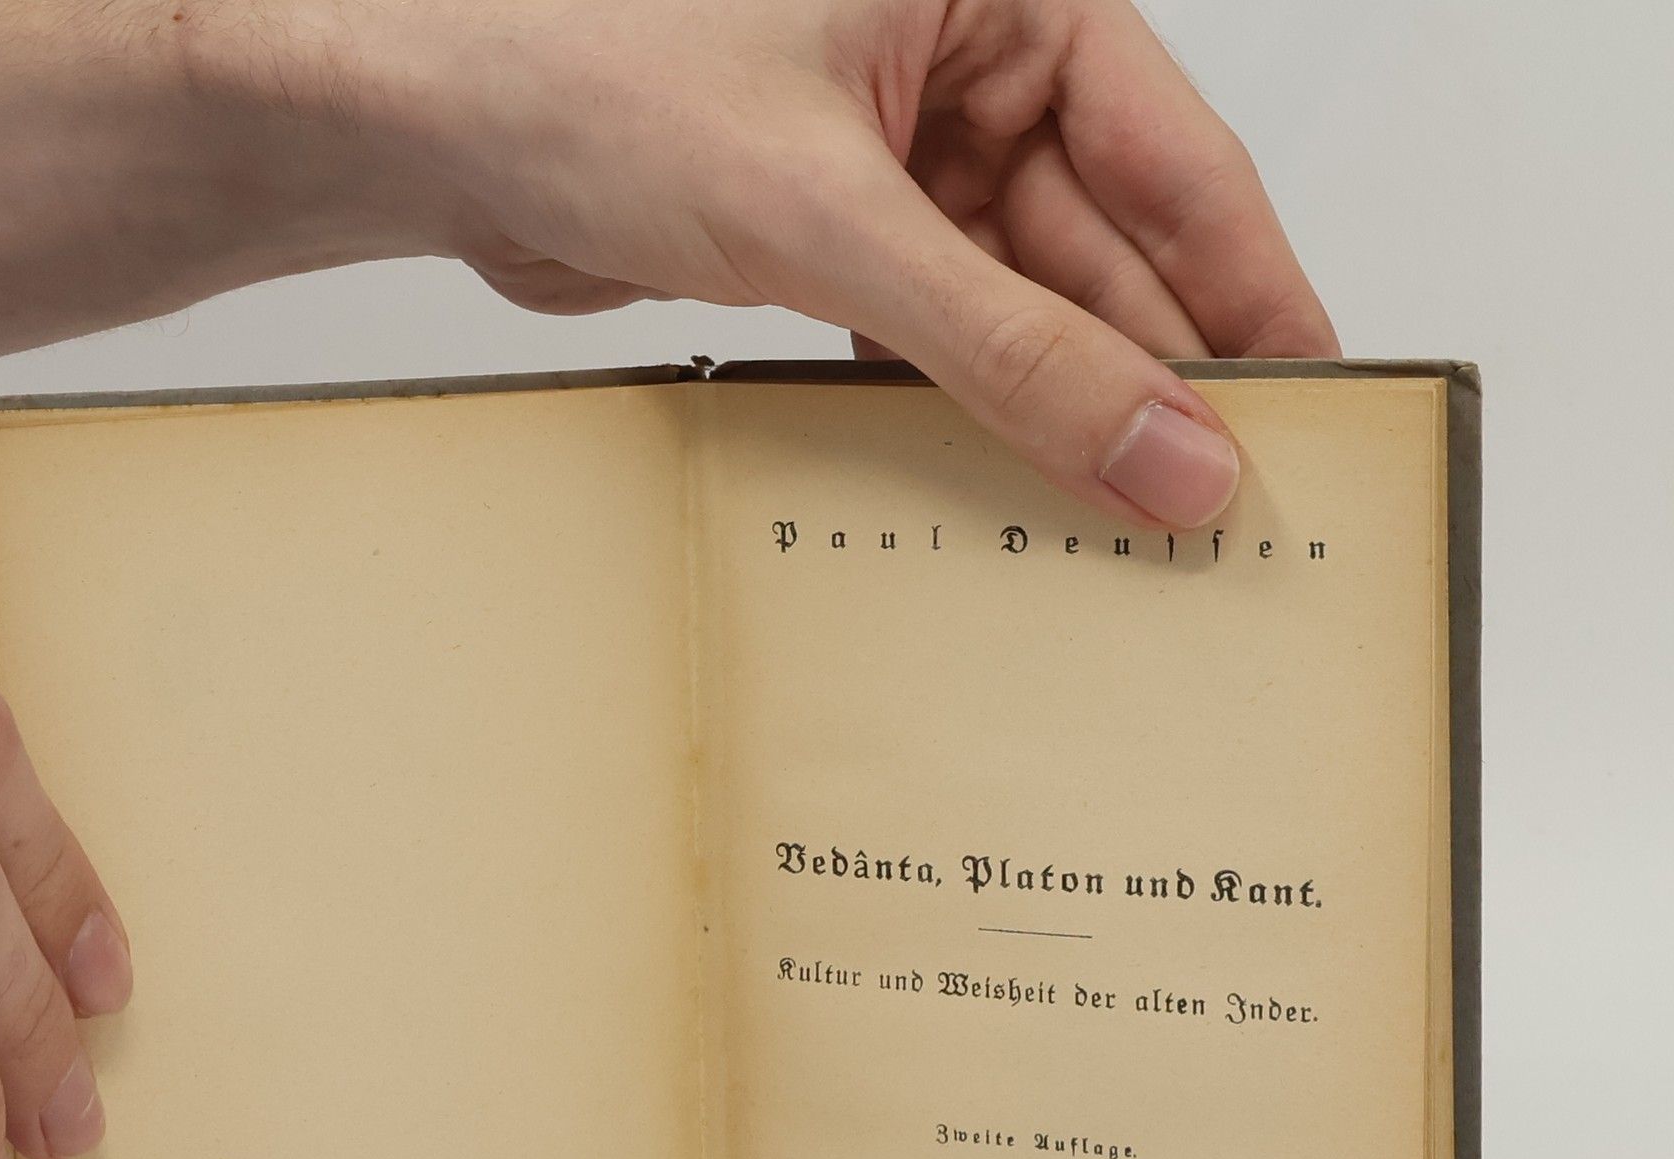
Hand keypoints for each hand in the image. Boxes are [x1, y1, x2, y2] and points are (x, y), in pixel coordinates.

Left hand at [238, 0, 1338, 527]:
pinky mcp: (825, 239)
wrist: (421, 122)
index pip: (1176, 158)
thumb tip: (1162, 444)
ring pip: (1018, 306)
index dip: (1248, 294)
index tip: (1305, 409)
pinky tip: (997, 492)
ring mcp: (890, 160)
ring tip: (1115, 527)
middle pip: (1103, 247)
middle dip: (1149, 377)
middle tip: (1211, 508)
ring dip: (1054, 412)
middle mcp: (958, 64)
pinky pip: (932, 339)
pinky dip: (959, 414)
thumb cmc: (583, 68)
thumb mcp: (833, 214)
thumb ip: (1009, 345)